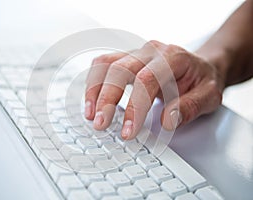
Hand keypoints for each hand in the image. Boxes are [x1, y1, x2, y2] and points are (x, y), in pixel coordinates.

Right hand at [84, 40, 223, 139]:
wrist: (200, 66)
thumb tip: (167, 121)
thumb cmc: (203, 80)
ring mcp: (137, 53)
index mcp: (173, 57)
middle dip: (107, 99)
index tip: (128, 131)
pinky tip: (92, 100)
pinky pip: (104, 65)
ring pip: (106, 64)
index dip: (134, 107)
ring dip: (94, 90)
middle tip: (101, 124)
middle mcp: (151, 51)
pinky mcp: (127, 59)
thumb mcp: (210, 95)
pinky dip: (94, 82)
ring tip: (91, 114)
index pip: (146, 80)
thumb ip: (191, 107)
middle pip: (120, 69)